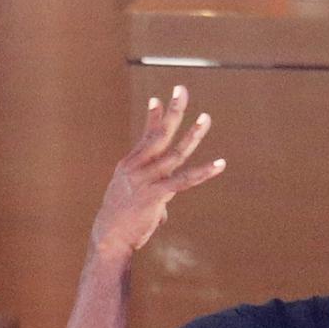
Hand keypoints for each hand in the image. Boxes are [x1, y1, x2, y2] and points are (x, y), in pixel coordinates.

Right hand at [90, 85, 222, 262]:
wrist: (109, 238)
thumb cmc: (121, 222)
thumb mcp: (132, 200)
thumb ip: (153, 197)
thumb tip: (164, 209)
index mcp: (130, 165)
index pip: (145, 136)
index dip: (153, 117)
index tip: (158, 99)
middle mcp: (137, 167)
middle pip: (159, 133)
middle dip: (172, 110)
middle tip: (182, 89)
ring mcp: (146, 179)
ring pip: (174, 152)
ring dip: (193, 134)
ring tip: (206, 117)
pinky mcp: (156, 195)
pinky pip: (184, 180)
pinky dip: (204, 171)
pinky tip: (219, 163)